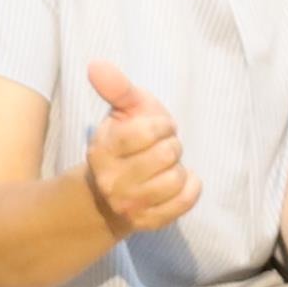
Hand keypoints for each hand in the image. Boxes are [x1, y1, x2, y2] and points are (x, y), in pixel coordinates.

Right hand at [78, 58, 197, 240]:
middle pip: (166, 154)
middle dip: (171, 145)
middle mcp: (112, 181)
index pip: (148, 132)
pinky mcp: (148, 222)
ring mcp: (129, 205)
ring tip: (165, 166)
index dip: (161, 125)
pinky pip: (184, 202)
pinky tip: (181, 180)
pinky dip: (191, 187)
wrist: (112, 190)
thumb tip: (96, 64)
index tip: (159, 127)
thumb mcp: (123, 110)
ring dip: (178, 167)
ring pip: (175, 179)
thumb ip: (116, 87)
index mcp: (103, 150)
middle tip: (161, 148)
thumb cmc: (126, 141)